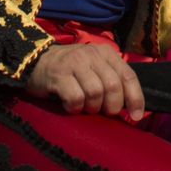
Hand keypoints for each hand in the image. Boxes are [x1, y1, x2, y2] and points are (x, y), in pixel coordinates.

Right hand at [26, 43, 145, 120]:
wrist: (35, 61)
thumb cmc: (70, 71)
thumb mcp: (94, 69)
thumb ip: (111, 81)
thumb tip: (131, 107)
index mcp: (106, 53)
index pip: (128, 76)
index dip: (135, 98)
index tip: (136, 116)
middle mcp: (92, 55)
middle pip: (113, 86)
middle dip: (111, 106)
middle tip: (102, 112)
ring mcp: (74, 63)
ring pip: (95, 93)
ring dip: (92, 107)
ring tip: (85, 107)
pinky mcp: (58, 75)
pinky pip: (75, 98)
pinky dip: (75, 108)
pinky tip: (70, 106)